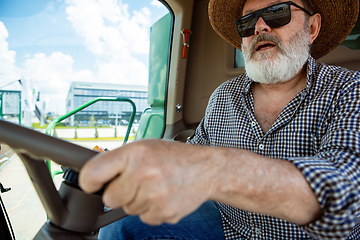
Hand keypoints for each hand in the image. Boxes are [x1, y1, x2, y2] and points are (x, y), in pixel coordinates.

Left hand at [79, 139, 213, 224]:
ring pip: (127, 209)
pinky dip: (150, 209)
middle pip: (110, 198)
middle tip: (136, 180)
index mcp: (135, 153)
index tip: (92, 184)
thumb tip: (93, 177)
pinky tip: (162, 195)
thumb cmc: (172, 156)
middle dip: (119, 191)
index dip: (90, 181)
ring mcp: (155, 196)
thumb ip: (119, 160)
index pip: (94, 173)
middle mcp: (144, 174)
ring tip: (155, 185)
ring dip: (137, 200)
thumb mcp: (144, 146)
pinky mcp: (164, 213)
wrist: (205, 169)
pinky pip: (143, 218)